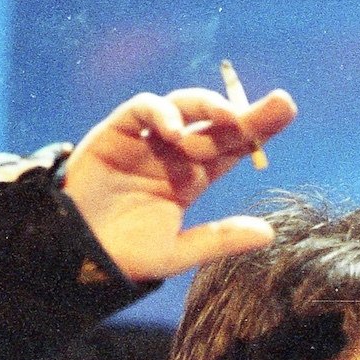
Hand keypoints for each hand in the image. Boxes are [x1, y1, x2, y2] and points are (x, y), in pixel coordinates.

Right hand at [62, 86, 296, 280]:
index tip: (285, 112)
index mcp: (192, 178)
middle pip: (217, 124)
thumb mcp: (176, 253)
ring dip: (207, 106)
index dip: (258, 130)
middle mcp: (173, 153)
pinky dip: (159, 110)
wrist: (74, 256)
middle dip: (249, 112)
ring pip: (183, 107)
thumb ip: (218, 240)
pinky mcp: (116, 131)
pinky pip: (140, 109)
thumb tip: (268, 233)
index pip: (232, 147)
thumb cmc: (124, 256)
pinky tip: (173, 129)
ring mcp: (145, 139)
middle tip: (282, 103)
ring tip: (227, 117)